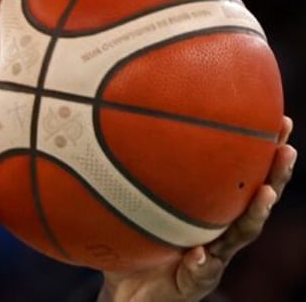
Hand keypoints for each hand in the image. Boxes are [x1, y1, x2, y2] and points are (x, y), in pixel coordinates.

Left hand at [98, 115, 296, 301]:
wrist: (126, 290)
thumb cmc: (132, 239)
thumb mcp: (130, 202)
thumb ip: (132, 174)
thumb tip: (117, 120)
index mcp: (211, 210)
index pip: (243, 175)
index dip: (264, 151)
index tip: (278, 120)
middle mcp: (220, 231)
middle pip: (257, 200)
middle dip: (276, 175)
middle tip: (286, 149)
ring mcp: (213, 257)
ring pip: (242, 234)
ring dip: (257, 213)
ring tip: (266, 193)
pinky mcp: (196, 282)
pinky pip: (200, 272)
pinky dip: (201, 264)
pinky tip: (200, 255)